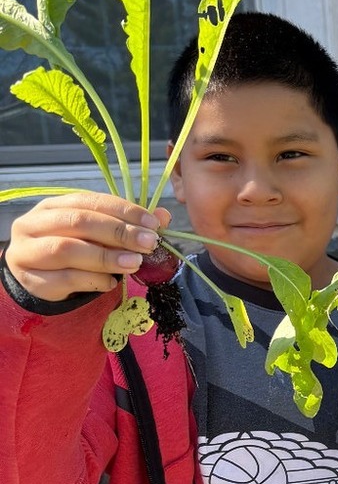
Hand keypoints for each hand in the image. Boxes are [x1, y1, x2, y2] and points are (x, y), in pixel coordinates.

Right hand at [4, 192, 169, 301]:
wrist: (39, 279)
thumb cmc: (74, 251)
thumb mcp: (99, 235)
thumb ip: (127, 224)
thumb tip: (163, 216)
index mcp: (53, 206)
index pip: (91, 201)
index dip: (124, 210)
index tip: (153, 224)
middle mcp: (34, 224)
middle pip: (78, 222)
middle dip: (119, 232)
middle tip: (148, 244)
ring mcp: (28, 252)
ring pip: (67, 250)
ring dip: (107, 257)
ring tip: (134, 263)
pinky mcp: (32, 280)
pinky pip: (65, 279)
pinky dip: (93, 280)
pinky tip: (111, 282)